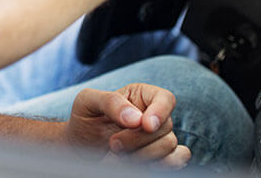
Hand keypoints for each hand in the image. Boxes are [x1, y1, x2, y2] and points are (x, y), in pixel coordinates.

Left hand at [65, 84, 190, 168]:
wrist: (81, 148)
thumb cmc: (85, 120)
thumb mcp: (87, 102)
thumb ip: (110, 102)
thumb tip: (137, 118)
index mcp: (140, 96)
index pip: (165, 98)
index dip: (160, 112)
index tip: (146, 126)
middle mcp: (153, 115)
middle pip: (164, 126)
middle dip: (136, 139)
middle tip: (112, 144)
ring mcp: (159, 137)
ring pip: (169, 146)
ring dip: (141, 155)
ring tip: (117, 155)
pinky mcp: (162, 157)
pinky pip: (179, 159)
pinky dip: (163, 164)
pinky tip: (139, 164)